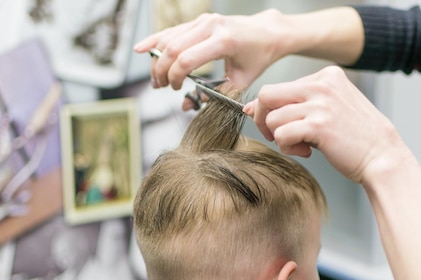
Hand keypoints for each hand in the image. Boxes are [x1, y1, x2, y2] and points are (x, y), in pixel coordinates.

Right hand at [134, 9, 286, 90]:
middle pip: (173, 48)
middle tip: (160, 87)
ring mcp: (203, 20)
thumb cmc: (257, 57)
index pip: (187, 59)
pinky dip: (155, 40)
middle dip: (161, 70)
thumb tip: (187, 106)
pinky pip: (172, 30)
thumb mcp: (241, 81)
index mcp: (223, 41)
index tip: (175, 90)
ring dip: (157, 59)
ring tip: (156, 79)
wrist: (266, 32)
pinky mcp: (198, 20)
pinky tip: (141, 50)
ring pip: (169, 38)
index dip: (175, 77)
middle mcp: (210, 26)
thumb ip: (216, 95)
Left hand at [244, 66, 406, 183]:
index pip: (279, 86)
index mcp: (326, 76)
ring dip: (280, 138)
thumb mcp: (329, 109)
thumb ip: (298, 104)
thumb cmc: (356, 137)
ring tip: (301, 146)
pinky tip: (306, 152)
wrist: (382, 156)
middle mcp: (322, 84)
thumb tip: (251, 108)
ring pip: (273, 118)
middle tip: (276, 136)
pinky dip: (288, 148)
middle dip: (263, 119)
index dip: (269, 109)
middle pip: (267, 95)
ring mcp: (320, 104)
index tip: (275, 125)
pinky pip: (282, 135)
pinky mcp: (318, 125)